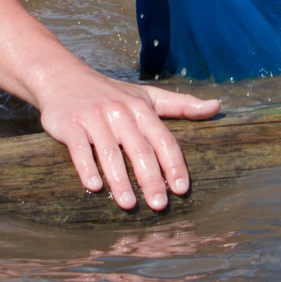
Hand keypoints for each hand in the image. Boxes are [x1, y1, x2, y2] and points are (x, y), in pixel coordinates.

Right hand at [30, 64, 222, 210]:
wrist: (62, 76)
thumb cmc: (110, 92)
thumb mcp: (147, 96)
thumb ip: (181, 104)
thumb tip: (217, 106)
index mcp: (140, 108)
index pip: (163, 139)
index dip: (173, 164)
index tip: (181, 189)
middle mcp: (119, 112)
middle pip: (139, 149)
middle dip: (150, 179)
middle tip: (159, 205)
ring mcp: (93, 117)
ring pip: (110, 152)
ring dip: (120, 180)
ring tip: (129, 204)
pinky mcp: (69, 124)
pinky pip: (79, 149)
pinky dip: (86, 168)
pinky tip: (94, 187)